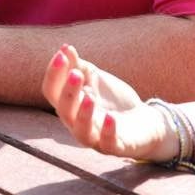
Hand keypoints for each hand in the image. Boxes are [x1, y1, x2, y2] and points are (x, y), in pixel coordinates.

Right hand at [42, 44, 168, 160]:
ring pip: (82, 132)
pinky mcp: (116, 146)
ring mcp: (96, 137)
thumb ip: (78, 65)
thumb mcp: (94, 79)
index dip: (54, 74)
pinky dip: (108, 131)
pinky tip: (110, 117)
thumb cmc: (111, 100)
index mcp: (69, 105)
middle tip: (77, 74)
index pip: (52, 92)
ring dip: (83, 115)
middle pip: (64, 111)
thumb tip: (65, 48)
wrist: (142, 121)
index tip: (62, 54)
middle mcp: (77, 123)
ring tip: (90, 97)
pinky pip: (108, 144)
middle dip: (68, 92)